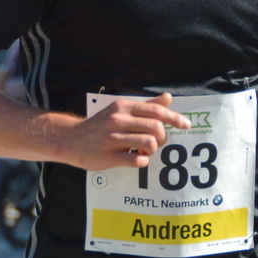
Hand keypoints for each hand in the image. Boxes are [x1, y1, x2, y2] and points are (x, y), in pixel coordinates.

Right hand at [61, 93, 189, 171]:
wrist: (71, 140)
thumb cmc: (101, 125)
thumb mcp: (120, 110)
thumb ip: (145, 106)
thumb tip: (168, 98)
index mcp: (123, 106)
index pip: (156, 110)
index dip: (174, 118)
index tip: (186, 125)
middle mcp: (118, 120)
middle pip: (156, 128)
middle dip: (162, 137)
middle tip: (157, 142)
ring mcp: (112, 139)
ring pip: (149, 143)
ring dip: (152, 150)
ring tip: (145, 150)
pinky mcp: (108, 156)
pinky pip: (137, 160)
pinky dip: (143, 160)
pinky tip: (138, 158)